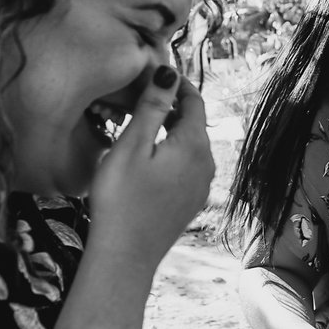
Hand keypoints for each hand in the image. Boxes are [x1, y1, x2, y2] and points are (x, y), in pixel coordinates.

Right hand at [88, 66, 215, 268]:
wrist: (124, 256)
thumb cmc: (121, 199)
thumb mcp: (132, 146)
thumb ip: (152, 107)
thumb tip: (169, 72)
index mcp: (194, 145)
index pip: (194, 101)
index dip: (177, 84)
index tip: (157, 74)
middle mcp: (206, 164)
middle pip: (194, 123)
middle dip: (173, 106)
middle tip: (145, 95)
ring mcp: (202, 185)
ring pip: (191, 145)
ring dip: (172, 131)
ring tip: (143, 123)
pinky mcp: (191, 201)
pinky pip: (187, 166)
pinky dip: (173, 153)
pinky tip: (149, 157)